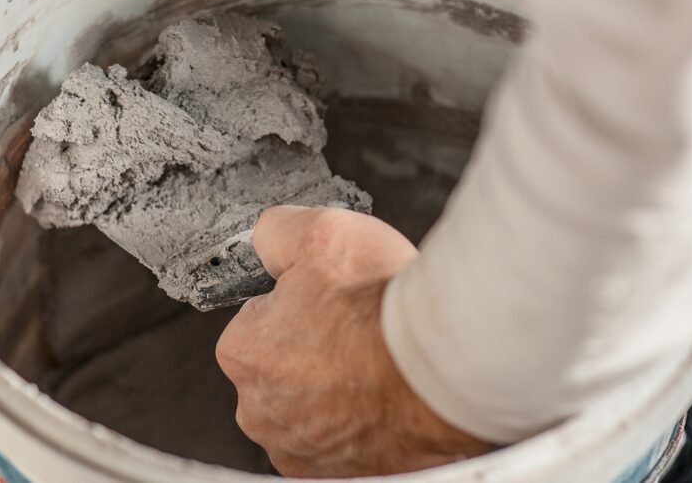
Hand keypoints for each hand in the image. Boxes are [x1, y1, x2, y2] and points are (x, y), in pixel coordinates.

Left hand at [216, 206, 489, 477]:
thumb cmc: (384, 309)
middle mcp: (260, 411)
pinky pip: (340, 442)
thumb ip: (276, 232)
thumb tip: (266, 236)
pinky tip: (386, 396)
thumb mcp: (321, 233)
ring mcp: (300, 449)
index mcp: (244, 352)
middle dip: (312, 348)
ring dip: (336, 388)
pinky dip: (360, 422)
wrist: (448, 367)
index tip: (330, 297)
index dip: (297, 300)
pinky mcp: (339, 474)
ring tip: (377, 360)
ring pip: (310, 407)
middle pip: (280, 367)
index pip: (257, 318)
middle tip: (357, 327)